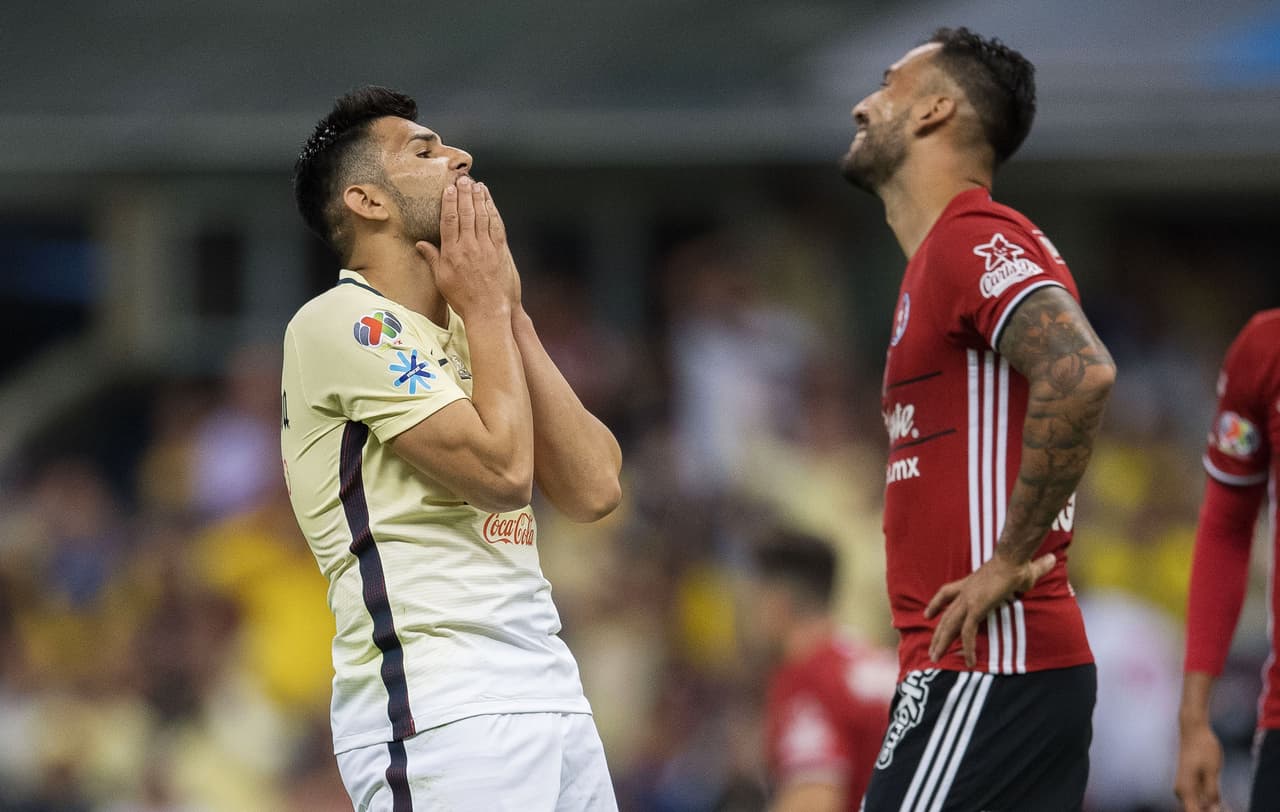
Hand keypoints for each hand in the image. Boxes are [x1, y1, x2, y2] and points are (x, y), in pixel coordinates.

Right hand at [416, 177, 516, 317]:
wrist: (488, 311)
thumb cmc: (463, 298)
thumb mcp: (441, 280)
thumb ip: (432, 258)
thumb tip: (420, 243)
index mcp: (453, 253)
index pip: (450, 220)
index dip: (449, 202)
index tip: (448, 188)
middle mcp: (470, 247)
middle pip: (467, 214)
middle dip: (465, 194)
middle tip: (463, 178)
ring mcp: (486, 248)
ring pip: (482, 217)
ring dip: (479, 198)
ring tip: (476, 185)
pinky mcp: (500, 252)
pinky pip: (496, 227)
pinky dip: (493, 212)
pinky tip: (490, 202)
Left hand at [924, 551, 1055, 665]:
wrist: (1014, 558)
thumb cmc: (1019, 563)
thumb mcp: (1023, 570)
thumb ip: (1034, 568)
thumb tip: (1052, 559)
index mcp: (970, 583)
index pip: (946, 593)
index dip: (936, 604)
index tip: (927, 615)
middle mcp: (965, 592)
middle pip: (946, 615)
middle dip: (937, 634)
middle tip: (931, 650)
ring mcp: (969, 600)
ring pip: (950, 626)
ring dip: (942, 643)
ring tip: (936, 659)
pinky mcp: (976, 608)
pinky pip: (967, 633)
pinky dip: (967, 648)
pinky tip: (969, 662)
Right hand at [1174, 720, 1223, 811]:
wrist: (1193, 730)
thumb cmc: (1203, 748)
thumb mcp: (1212, 771)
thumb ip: (1212, 792)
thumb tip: (1214, 810)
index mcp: (1185, 789)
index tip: (1219, 811)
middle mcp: (1182, 791)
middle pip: (1195, 811)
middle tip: (1225, 807)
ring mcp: (1185, 787)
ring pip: (1198, 807)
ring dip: (1210, 809)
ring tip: (1224, 806)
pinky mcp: (1189, 783)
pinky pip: (1199, 799)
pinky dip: (1209, 803)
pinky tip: (1221, 803)